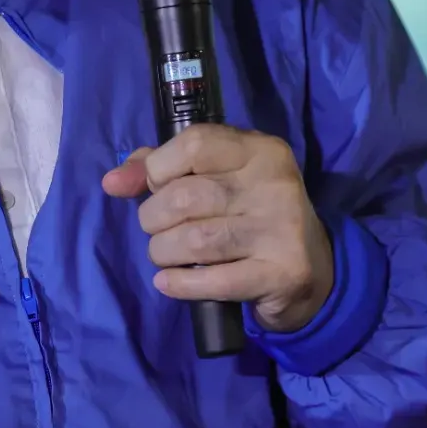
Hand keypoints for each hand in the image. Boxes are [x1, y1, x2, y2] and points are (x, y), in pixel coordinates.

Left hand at [101, 124, 334, 332]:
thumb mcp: (217, 178)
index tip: (154, 188)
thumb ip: (163, 169)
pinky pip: (214, 280)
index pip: (194, 144)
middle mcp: (274, 183)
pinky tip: (169, 282)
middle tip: (156, 230)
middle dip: (154, 218)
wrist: (313, 269)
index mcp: (259, 150)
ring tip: (164, 255)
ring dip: (163, 251)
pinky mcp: (283, 272)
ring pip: (196, 239)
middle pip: (186, 196)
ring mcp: (281, 228)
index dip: (158, 168)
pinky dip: (180, 284)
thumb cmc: (250, 214)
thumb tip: (112, 181)